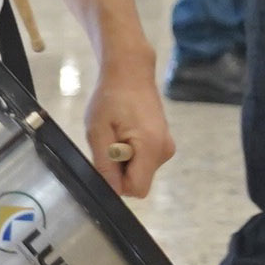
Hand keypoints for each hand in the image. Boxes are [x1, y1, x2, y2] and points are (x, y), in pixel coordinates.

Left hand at [84, 61, 172, 200]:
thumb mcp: (97, 131)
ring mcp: (167, 148)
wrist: (131, 72)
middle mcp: (165, 151)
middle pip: (139, 182)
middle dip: (120, 171)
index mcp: (151, 147)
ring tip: (116, 134)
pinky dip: (132, 154)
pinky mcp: (164, 144)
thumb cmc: (111, 98)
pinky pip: (145, 162)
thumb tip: (111, 191)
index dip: (117, 182)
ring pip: (141, 172)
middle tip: (108, 142)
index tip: (105, 161)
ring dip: (124, 161)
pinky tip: (125, 133)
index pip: (136, 188)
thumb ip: (105, 164)